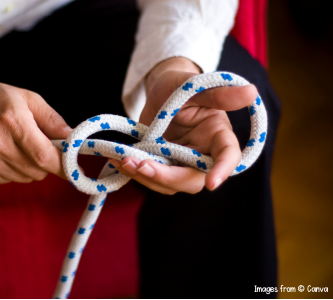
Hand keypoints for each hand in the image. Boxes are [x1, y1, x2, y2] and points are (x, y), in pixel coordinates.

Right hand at [0, 78, 71, 183]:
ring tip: (17, 145)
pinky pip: (8, 179)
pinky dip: (13, 169)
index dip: (64, 166)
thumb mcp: (27, 98)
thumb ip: (52, 119)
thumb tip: (73, 139)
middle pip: (38, 171)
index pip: (45, 157)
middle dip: (47, 163)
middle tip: (42, 147)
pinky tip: (2, 152)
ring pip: (25, 178)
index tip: (75, 168)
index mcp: (12, 122)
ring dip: (30, 166)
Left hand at [108, 57, 256, 193]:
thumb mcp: (194, 86)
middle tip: (140, 165)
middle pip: (193, 180)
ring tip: (123, 159)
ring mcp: (181, 163)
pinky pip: (152, 177)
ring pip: (169, 183)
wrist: (158, 91)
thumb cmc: (179, 84)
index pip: (228, 157)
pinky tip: (118, 160)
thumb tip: (250, 91)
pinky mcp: (163, 165)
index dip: (222, 171)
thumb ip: (218, 93)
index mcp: (217, 135)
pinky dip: (135, 172)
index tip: (212, 183)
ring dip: (145, 176)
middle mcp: (202, 154)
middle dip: (166, 177)